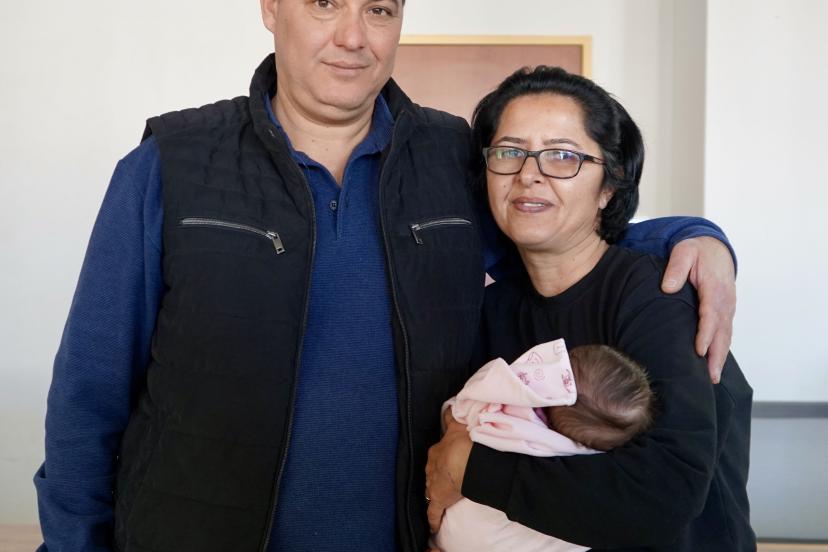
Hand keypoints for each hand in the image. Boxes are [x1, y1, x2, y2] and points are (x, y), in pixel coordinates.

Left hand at [425, 415, 471, 533]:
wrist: (465, 458)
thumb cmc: (465, 441)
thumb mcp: (459, 424)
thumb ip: (453, 417)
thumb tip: (450, 404)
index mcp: (437, 449)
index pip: (436, 454)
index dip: (441, 456)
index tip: (445, 458)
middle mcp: (432, 466)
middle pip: (431, 471)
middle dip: (436, 473)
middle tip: (444, 477)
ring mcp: (434, 484)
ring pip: (430, 489)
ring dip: (434, 493)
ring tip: (438, 497)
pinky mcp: (438, 499)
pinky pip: (433, 512)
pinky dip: (432, 519)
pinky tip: (432, 526)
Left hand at [661, 236, 735, 382]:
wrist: (714, 248)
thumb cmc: (696, 251)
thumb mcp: (684, 252)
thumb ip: (676, 268)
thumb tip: (668, 288)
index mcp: (714, 288)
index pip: (711, 314)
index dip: (706, 333)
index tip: (699, 350)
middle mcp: (724, 301)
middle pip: (722, 332)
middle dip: (716, 355)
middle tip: (710, 377)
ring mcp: (727, 308)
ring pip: (725, 336)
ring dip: (720, 357)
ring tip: (712, 378)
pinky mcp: (724, 312)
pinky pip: (724, 333)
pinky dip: (721, 349)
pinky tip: (714, 365)